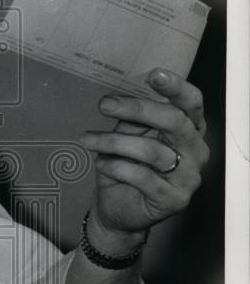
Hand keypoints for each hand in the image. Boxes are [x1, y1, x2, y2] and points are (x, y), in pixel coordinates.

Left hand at [79, 68, 208, 250]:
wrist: (118, 209)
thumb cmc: (126, 166)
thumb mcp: (128, 136)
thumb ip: (133, 119)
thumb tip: (119, 98)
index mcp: (189, 129)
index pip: (191, 103)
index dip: (176, 87)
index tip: (153, 74)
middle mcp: (196, 151)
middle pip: (173, 121)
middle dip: (136, 109)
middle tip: (104, 104)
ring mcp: (189, 177)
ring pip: (152, 150)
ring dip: (114, 141)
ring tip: (88, 140)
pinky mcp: (174, 199)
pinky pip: (142, 176)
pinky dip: (116, 167)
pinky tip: (101, 164)